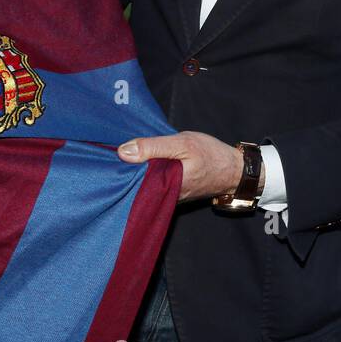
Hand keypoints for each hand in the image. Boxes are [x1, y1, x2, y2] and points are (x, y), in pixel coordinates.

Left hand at [117, 131, 248, 203]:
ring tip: (120, 159)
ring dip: (134, 173)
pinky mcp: (172, 194)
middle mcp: (163, 196)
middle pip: (135, 185)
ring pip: (143, 185)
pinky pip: (153, 185)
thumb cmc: (211, 156)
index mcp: (164, 185)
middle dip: (123, 172)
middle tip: (108, 155)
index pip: (132, 180)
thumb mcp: (182, 143)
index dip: (118, 169)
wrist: (235, 171)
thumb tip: (123, 151)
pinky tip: (139, 164)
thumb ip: (153, 147)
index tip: (105, 156)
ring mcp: (168, 197)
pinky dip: (146, 175)